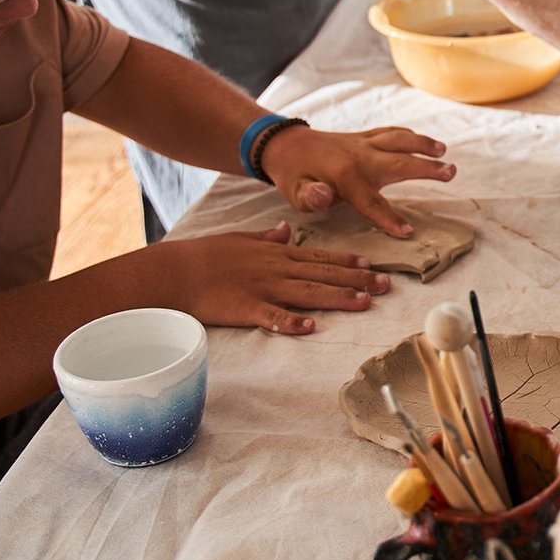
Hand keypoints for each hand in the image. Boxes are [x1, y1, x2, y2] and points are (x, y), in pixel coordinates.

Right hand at [153, 225, 394, 334]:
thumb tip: (285, 230)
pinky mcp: (245, 308)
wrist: (172, 270)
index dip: (348, 261)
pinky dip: (291, 322)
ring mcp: (262, 288)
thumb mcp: (240, 237)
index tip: (373, 265)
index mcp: (275, 253)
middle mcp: (276, 268)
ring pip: (308, 293)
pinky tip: (311, 328)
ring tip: (365, 303)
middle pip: (323, 274)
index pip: (319, 256)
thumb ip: (266, 236)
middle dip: (357, 280)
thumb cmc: (204, 255)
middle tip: (386, 287)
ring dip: (338, 298)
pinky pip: (271, 317)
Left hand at [257, 125, 454, 236]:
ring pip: (399, 140)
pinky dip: (409, 135)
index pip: (373, 202)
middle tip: (450, 172)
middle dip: (425, 168)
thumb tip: (322, 194)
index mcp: (345, 175)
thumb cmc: (291, 176)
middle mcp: (359, 155)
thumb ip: (310, 197)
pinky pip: (390, 133)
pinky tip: (423, 142)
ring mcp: (363, 143)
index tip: (408, 232)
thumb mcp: (293, 194)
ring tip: (444, 152)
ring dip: (423, 144)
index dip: (390, 219)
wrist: (284, 145)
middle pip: (399, 162)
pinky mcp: (363, 137)